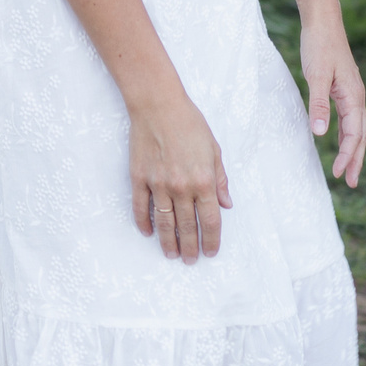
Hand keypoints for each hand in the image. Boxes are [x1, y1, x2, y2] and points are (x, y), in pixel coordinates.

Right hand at [129, 90, 230, 263]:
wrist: (158, 105)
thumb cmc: (189, 123)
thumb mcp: (214, 149)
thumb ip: (220, 179)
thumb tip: (226, 204)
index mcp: (203, 180)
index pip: (210, 220)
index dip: (211, 240)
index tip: (210, 252)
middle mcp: (181, 186)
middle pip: (187, 226)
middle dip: (190, 247)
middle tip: (190, 260)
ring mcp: (158, 184)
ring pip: (163, 222)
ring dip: (168, 242)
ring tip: (171, 254)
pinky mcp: (139, 178)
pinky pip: (140, 207)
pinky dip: (143, 222)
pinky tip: (148, 233)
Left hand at [301, 19, 365, 187]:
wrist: (323, 21)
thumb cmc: (319, 45)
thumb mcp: (316, 76)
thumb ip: (318, 105)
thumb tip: (319, 135)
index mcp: (353, 96)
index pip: (353, 134)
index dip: (348, 156)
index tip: (339, 175)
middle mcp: (356, 96)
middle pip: (360, 135)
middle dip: (357, 159)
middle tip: (352, 183)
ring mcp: (351, 92)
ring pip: (356, 127)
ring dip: (353, 149)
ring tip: (348, 170)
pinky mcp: (342, 87)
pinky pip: (348, 117)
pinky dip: (345, 134)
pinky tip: (338, 141)